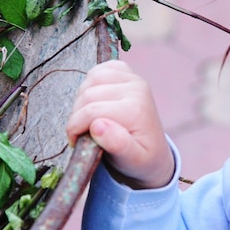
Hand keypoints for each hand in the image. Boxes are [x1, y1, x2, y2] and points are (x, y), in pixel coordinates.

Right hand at [66, 60, 173, 188]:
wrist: (154, 153)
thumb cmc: (140, 159)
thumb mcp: (132, 161)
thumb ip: (117, 145)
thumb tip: (98, 126)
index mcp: (136, 110)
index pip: (91, 111)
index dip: (75, 128)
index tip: (75, 143)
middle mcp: (136, 89)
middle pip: (88, 94)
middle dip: (76, 116)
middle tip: (80, 134)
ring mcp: (133, 79)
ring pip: (90, 79)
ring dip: (81, 100)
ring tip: (87, 119)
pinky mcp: (128, 74)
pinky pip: (100, 69)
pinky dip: (90, 83)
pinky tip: (94, 101)